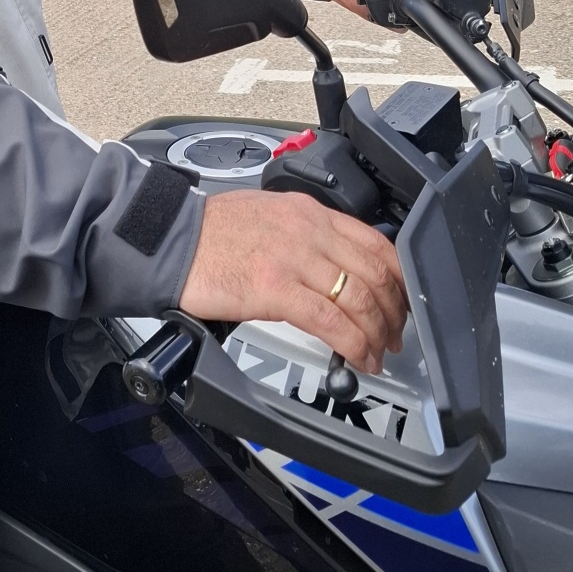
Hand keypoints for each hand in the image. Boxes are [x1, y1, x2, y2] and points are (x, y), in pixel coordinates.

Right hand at [179, 189, 407, 373]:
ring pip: (360, 299)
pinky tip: (359, 359)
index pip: (375, 243)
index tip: (402, 300)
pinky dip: (354, 345)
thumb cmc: (210, 232)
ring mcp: (294, 260)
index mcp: (309, 212)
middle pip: (375, 273)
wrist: (170, 241)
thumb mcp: (268, 216)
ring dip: (378, 333)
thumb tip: (330, 266)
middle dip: (394, 312)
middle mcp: (309, 231)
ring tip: (378, 353)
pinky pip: (331, 321)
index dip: (399, 278)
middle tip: (395, 335)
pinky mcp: (275, 289)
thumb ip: (303, 235)